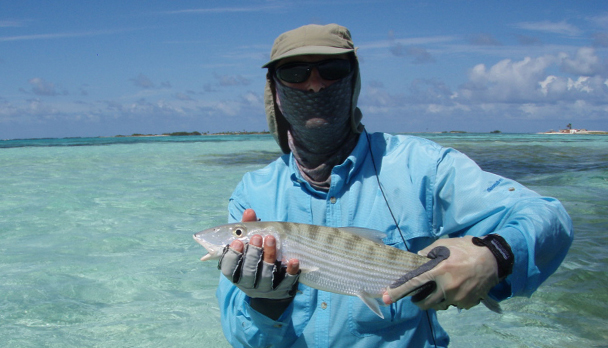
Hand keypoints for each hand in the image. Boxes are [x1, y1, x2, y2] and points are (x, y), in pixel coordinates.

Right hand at [219, 209, 299, 299]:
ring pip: (266, 275)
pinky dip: (290, 271)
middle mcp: (249, 284)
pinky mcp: (282, 290)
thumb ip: (248, 229)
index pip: (229, 268)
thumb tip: (249, 212)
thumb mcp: (250, 244)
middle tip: (258, 236)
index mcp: (236, 274)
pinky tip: (293, 260)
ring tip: (272, 239)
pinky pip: (286, 282)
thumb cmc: (257, 258)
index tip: (237, 242)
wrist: (273, 286)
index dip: (232, 256)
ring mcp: (266, 289)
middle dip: (253, 253)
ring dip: (269, 256)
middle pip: (248, 272)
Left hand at [383, 236, 499, 310]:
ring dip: (435, 300)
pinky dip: (451, 299)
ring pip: (439, 305)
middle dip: (418, 300)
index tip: (386, 297)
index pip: (414, 283)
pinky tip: (457, 288)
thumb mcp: (444, 244)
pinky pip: (453, 305)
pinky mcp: (468, 303)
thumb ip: (428, 253)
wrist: (493, 259)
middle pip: (425, 303)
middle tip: (419, 294)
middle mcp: (448, 286)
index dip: (398, 291)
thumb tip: (417, 260)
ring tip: (441, 288)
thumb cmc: (466, 248)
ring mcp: (459, 297)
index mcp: (440, 270)